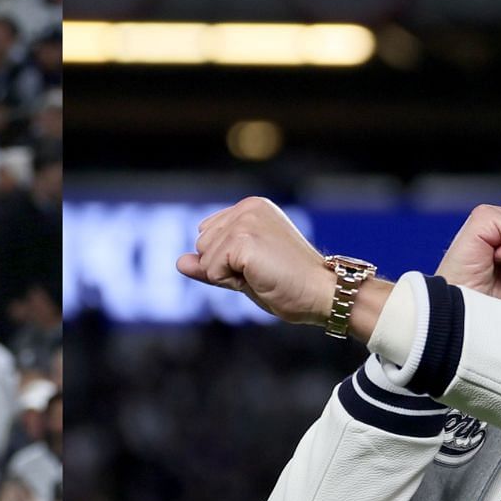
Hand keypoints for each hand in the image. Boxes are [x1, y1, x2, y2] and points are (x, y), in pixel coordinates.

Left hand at [178, 197, 333, 325]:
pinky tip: (259, 276)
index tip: (260, 265)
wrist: (322, 292)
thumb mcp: (242, 272)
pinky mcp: (243, 240)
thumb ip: (210, 264)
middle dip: (224, 267)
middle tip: (262, 271)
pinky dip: (230, 282)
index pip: (207, 236)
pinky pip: (212, 270)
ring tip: (263, 273)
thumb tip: (178, 262)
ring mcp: (245, 221)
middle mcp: (247, 208)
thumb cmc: (289, 284)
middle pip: (201, 245)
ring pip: (205, 258)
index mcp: (251, 208)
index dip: (226, 261)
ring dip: (228, 275)